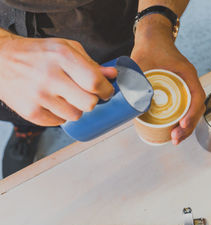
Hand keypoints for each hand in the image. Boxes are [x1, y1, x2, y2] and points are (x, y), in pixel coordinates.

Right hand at [0, 35, 116, 125]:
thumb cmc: (36, 53)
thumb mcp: (65, 48)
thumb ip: (91, 63)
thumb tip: (112, 75)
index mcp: (62, 57)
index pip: (94, 82)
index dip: (106, 90)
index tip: (106, 91)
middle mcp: (50, 77)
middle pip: (89, 103)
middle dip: (92, 100)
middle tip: (85, 94)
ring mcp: (39, 96)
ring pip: (76, 115)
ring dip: (75, 108)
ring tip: (64, 96)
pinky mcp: (30, 111)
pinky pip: (59, 122)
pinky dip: (59, 115)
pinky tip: (52, 101)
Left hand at [131, 19, 205, 144]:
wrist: (152, 36)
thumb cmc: (150, 45)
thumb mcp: (141, 62)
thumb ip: (135, 79)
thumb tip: (133, 103)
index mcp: (186, 73)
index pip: (197, 96)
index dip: (192, 113)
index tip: (182, 125)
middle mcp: (189, 81)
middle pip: (197, 108)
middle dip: (188, 126)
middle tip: (175, 138)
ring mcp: (185, 86)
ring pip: (192, 110)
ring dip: (186, 126)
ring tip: (175, 138)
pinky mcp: (179, 90)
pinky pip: (185, 107)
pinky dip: (181, 119)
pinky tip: (172, 128)